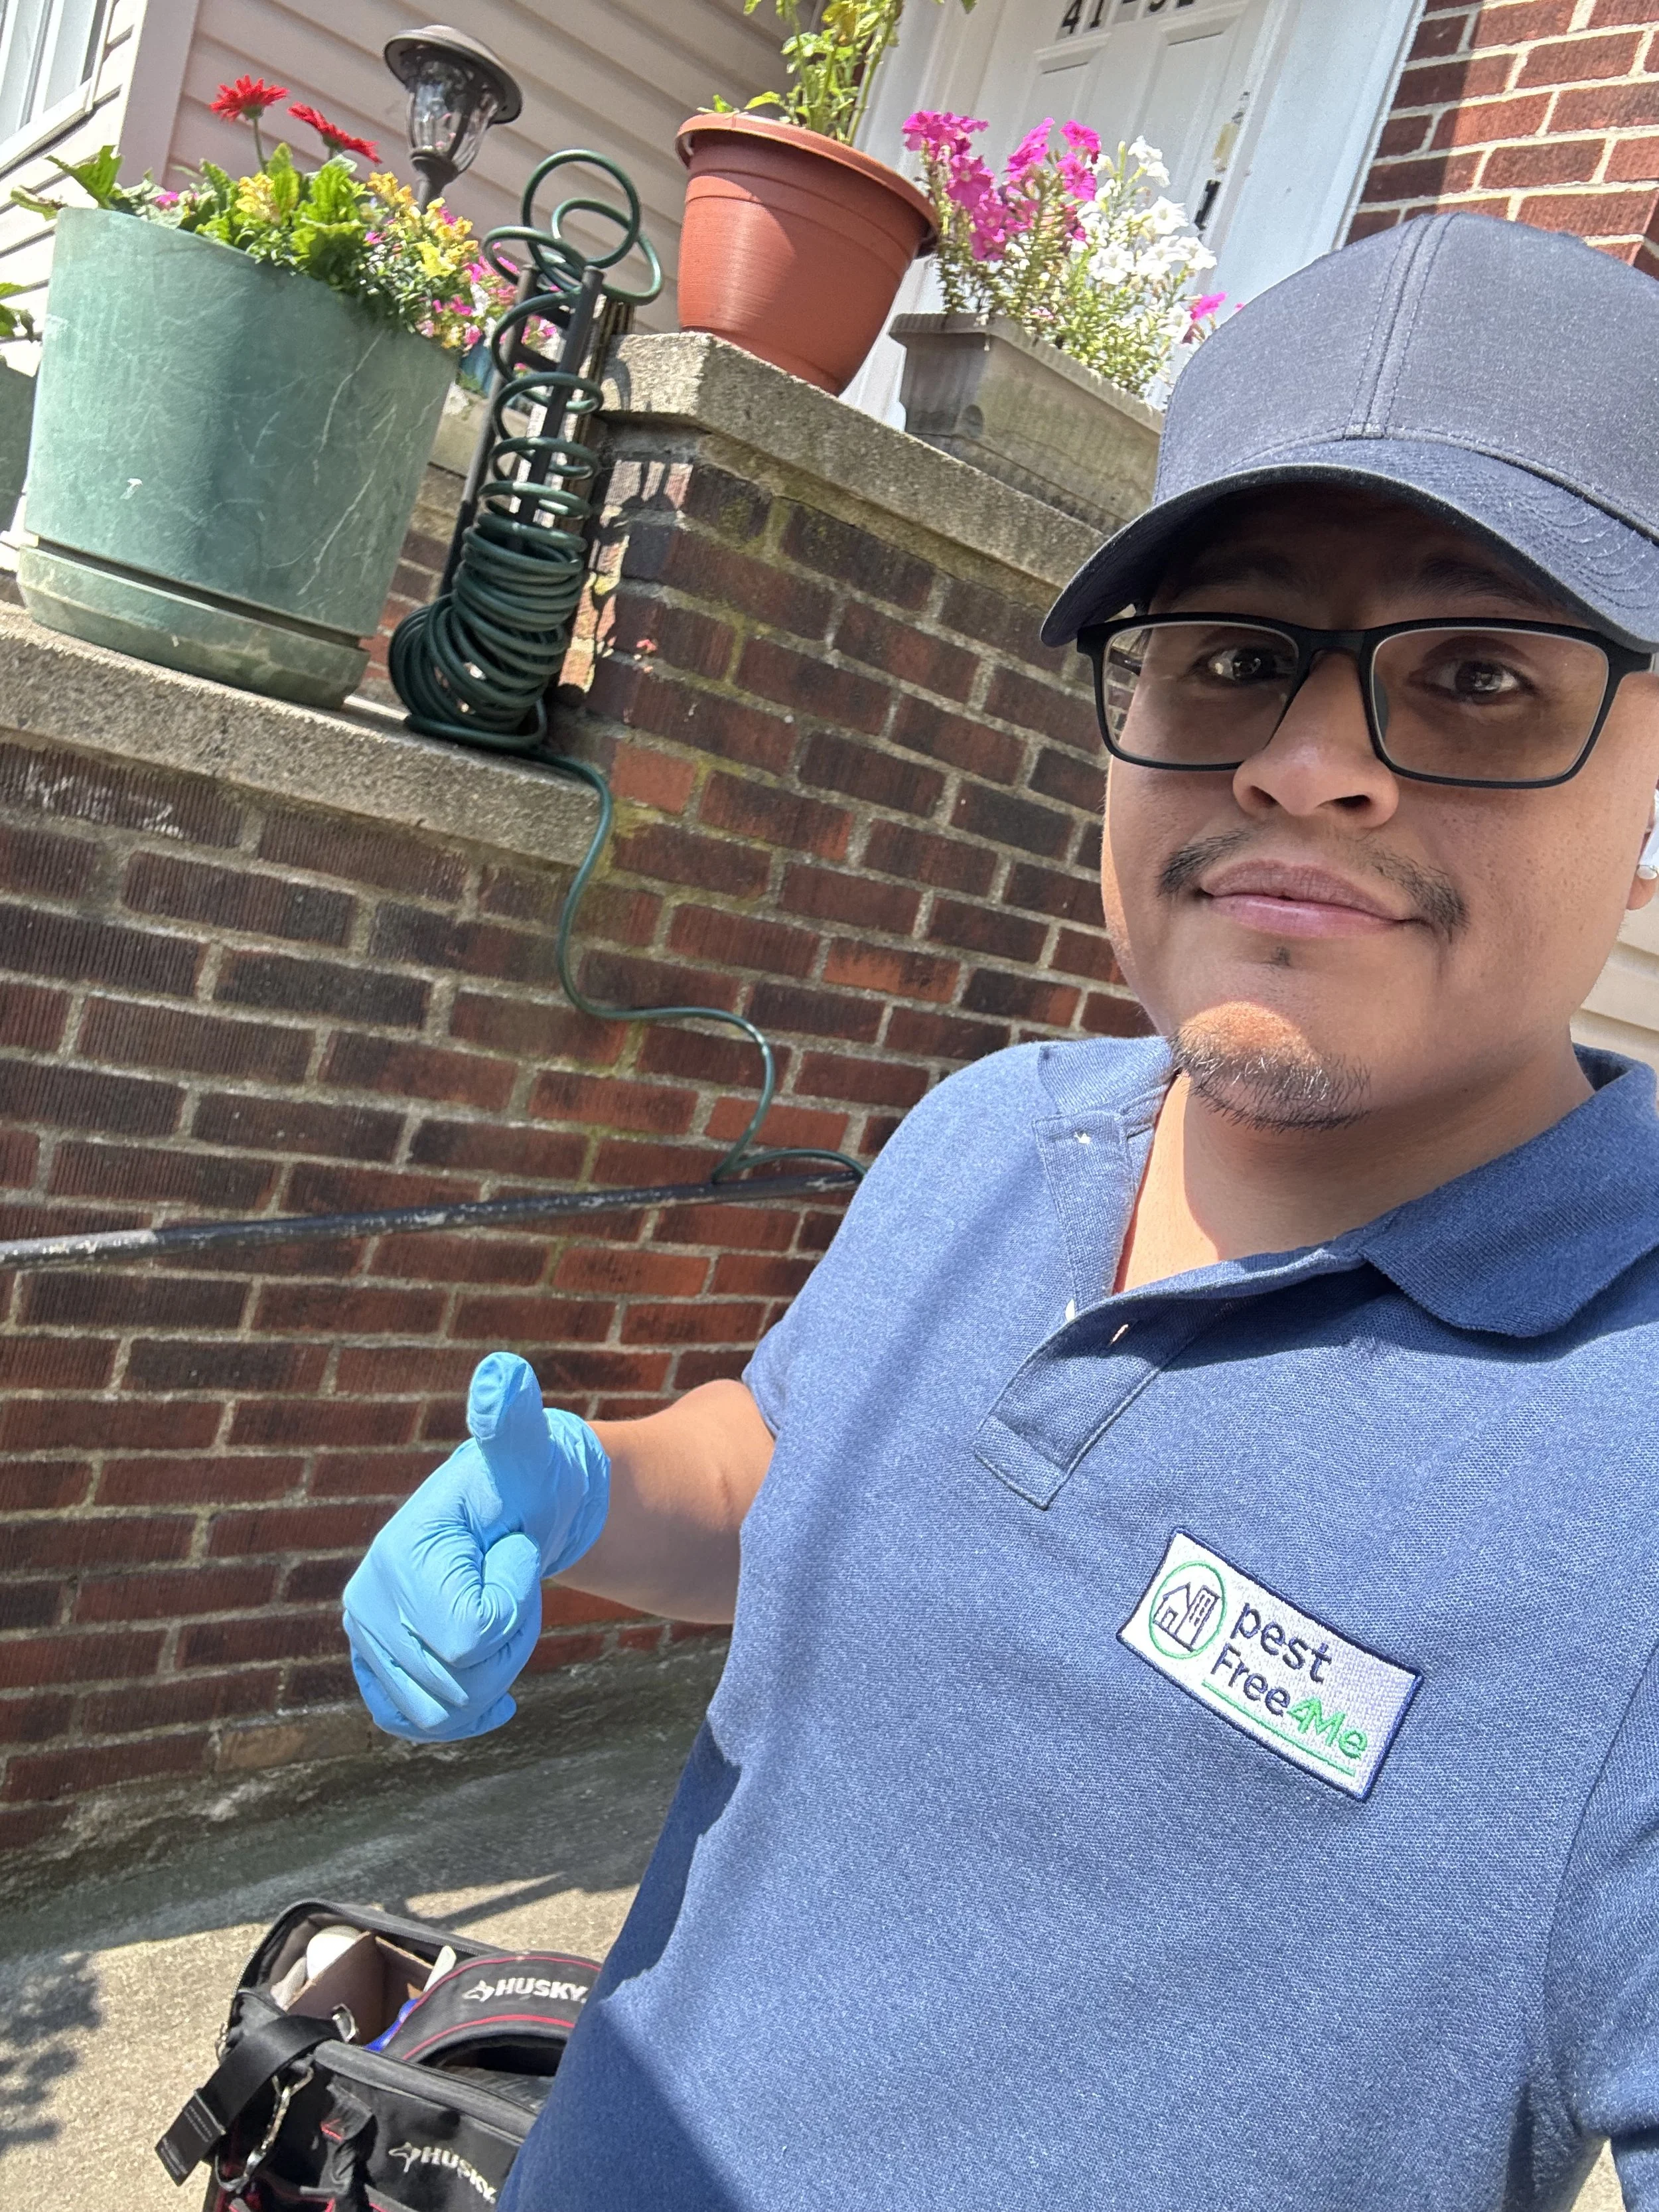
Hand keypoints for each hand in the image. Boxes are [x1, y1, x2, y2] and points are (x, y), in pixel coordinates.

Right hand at [342, 1352, 609, 1741]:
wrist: (515, 1514)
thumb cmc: (524, 1480)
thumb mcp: (524, 1450)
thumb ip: (511, 1418)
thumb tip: (501, 1376)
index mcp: (397, 1552)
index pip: (475, 1630)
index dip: (514, 1596)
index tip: (512, 1549)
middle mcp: (364, 1600)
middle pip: (462, 1677)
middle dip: (509, 1638)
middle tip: (508, 1580)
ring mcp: (366, 1641)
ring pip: (450, 1708)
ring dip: (495, 1669)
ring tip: (496, 1608)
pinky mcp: (377, 1672)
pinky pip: (419, 1726)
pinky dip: (466, 1714)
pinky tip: (495, 1688)